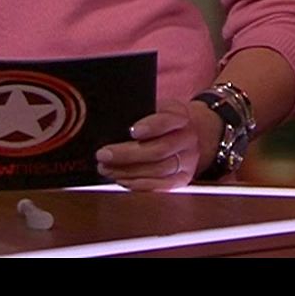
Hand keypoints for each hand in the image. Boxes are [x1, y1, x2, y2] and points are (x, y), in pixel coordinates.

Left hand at [95, 98, 218, 191]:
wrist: (191, 134)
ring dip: (128, 172)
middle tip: (104, 155)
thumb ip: (140, 114)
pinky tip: (122, 180)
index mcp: (180, 117)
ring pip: (158, 170)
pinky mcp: (183, 178)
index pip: (166, 121)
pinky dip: (139, 185)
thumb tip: (111, 125)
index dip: (150, 126)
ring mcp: (187, 160)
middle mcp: (187, 139)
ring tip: (107, 169)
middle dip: (127, 155)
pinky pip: (161, 186)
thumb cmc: (165, 121)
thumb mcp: (157, 109)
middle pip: (159, 150)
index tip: (133, 131)